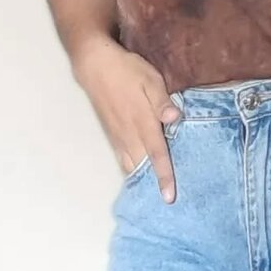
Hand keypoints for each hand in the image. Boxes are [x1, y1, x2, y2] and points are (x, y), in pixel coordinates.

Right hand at [71, 37, 182, 202]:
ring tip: (154, 195)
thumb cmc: (127, 71)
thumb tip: (175, 118)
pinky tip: (139, 176)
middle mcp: (129, 135)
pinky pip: (123, 159)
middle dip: (153, 186)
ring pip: (131, 166)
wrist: (95, 67)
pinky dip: (132, 171)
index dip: (164, 176)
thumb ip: (162, 101)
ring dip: (142, 181)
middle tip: (167, 203)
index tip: (169, 197)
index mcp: (142, 123)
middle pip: (143, 167)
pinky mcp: (112, 135)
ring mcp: (118, 136)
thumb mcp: (150, 79)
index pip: (157, 154)